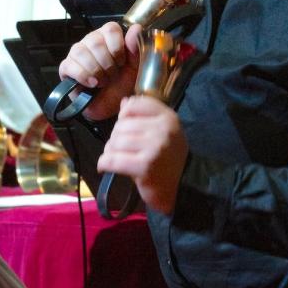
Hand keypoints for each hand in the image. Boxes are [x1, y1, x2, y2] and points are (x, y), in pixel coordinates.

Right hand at [58, 22, 141, 119]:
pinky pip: (69, 65)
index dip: (117, 47)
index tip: (122, 62)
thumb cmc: (124, 82)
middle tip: (113, 75)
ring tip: (103, 81)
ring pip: (80, 51)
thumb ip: (136, 47)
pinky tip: (92, 83)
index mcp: (110, 36)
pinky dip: (83, 76)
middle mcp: (92, 40)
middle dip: (107, 62)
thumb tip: (136, 29)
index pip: (110, 28)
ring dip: (95, 70)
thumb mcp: (135, 66)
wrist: (113, 103)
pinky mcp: (66, 67)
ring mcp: (77, 53)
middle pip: (95, 41)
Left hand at [97, 95, 187, 213]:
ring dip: (110, 151)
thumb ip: (144, 115)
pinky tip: (106, 166)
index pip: (135, 104)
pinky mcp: (144, 166)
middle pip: (121, 125)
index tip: (126, 127)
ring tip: (118, 158)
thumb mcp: (163, 131)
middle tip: (122, 149)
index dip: (124, 115)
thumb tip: (124, 102)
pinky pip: (112, 159)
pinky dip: (104, 163)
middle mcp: (162, 129)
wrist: (183, 185)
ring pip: (115, 142)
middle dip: (115, 137)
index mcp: (167, 117)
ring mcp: (154, 147)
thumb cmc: (169, 158)